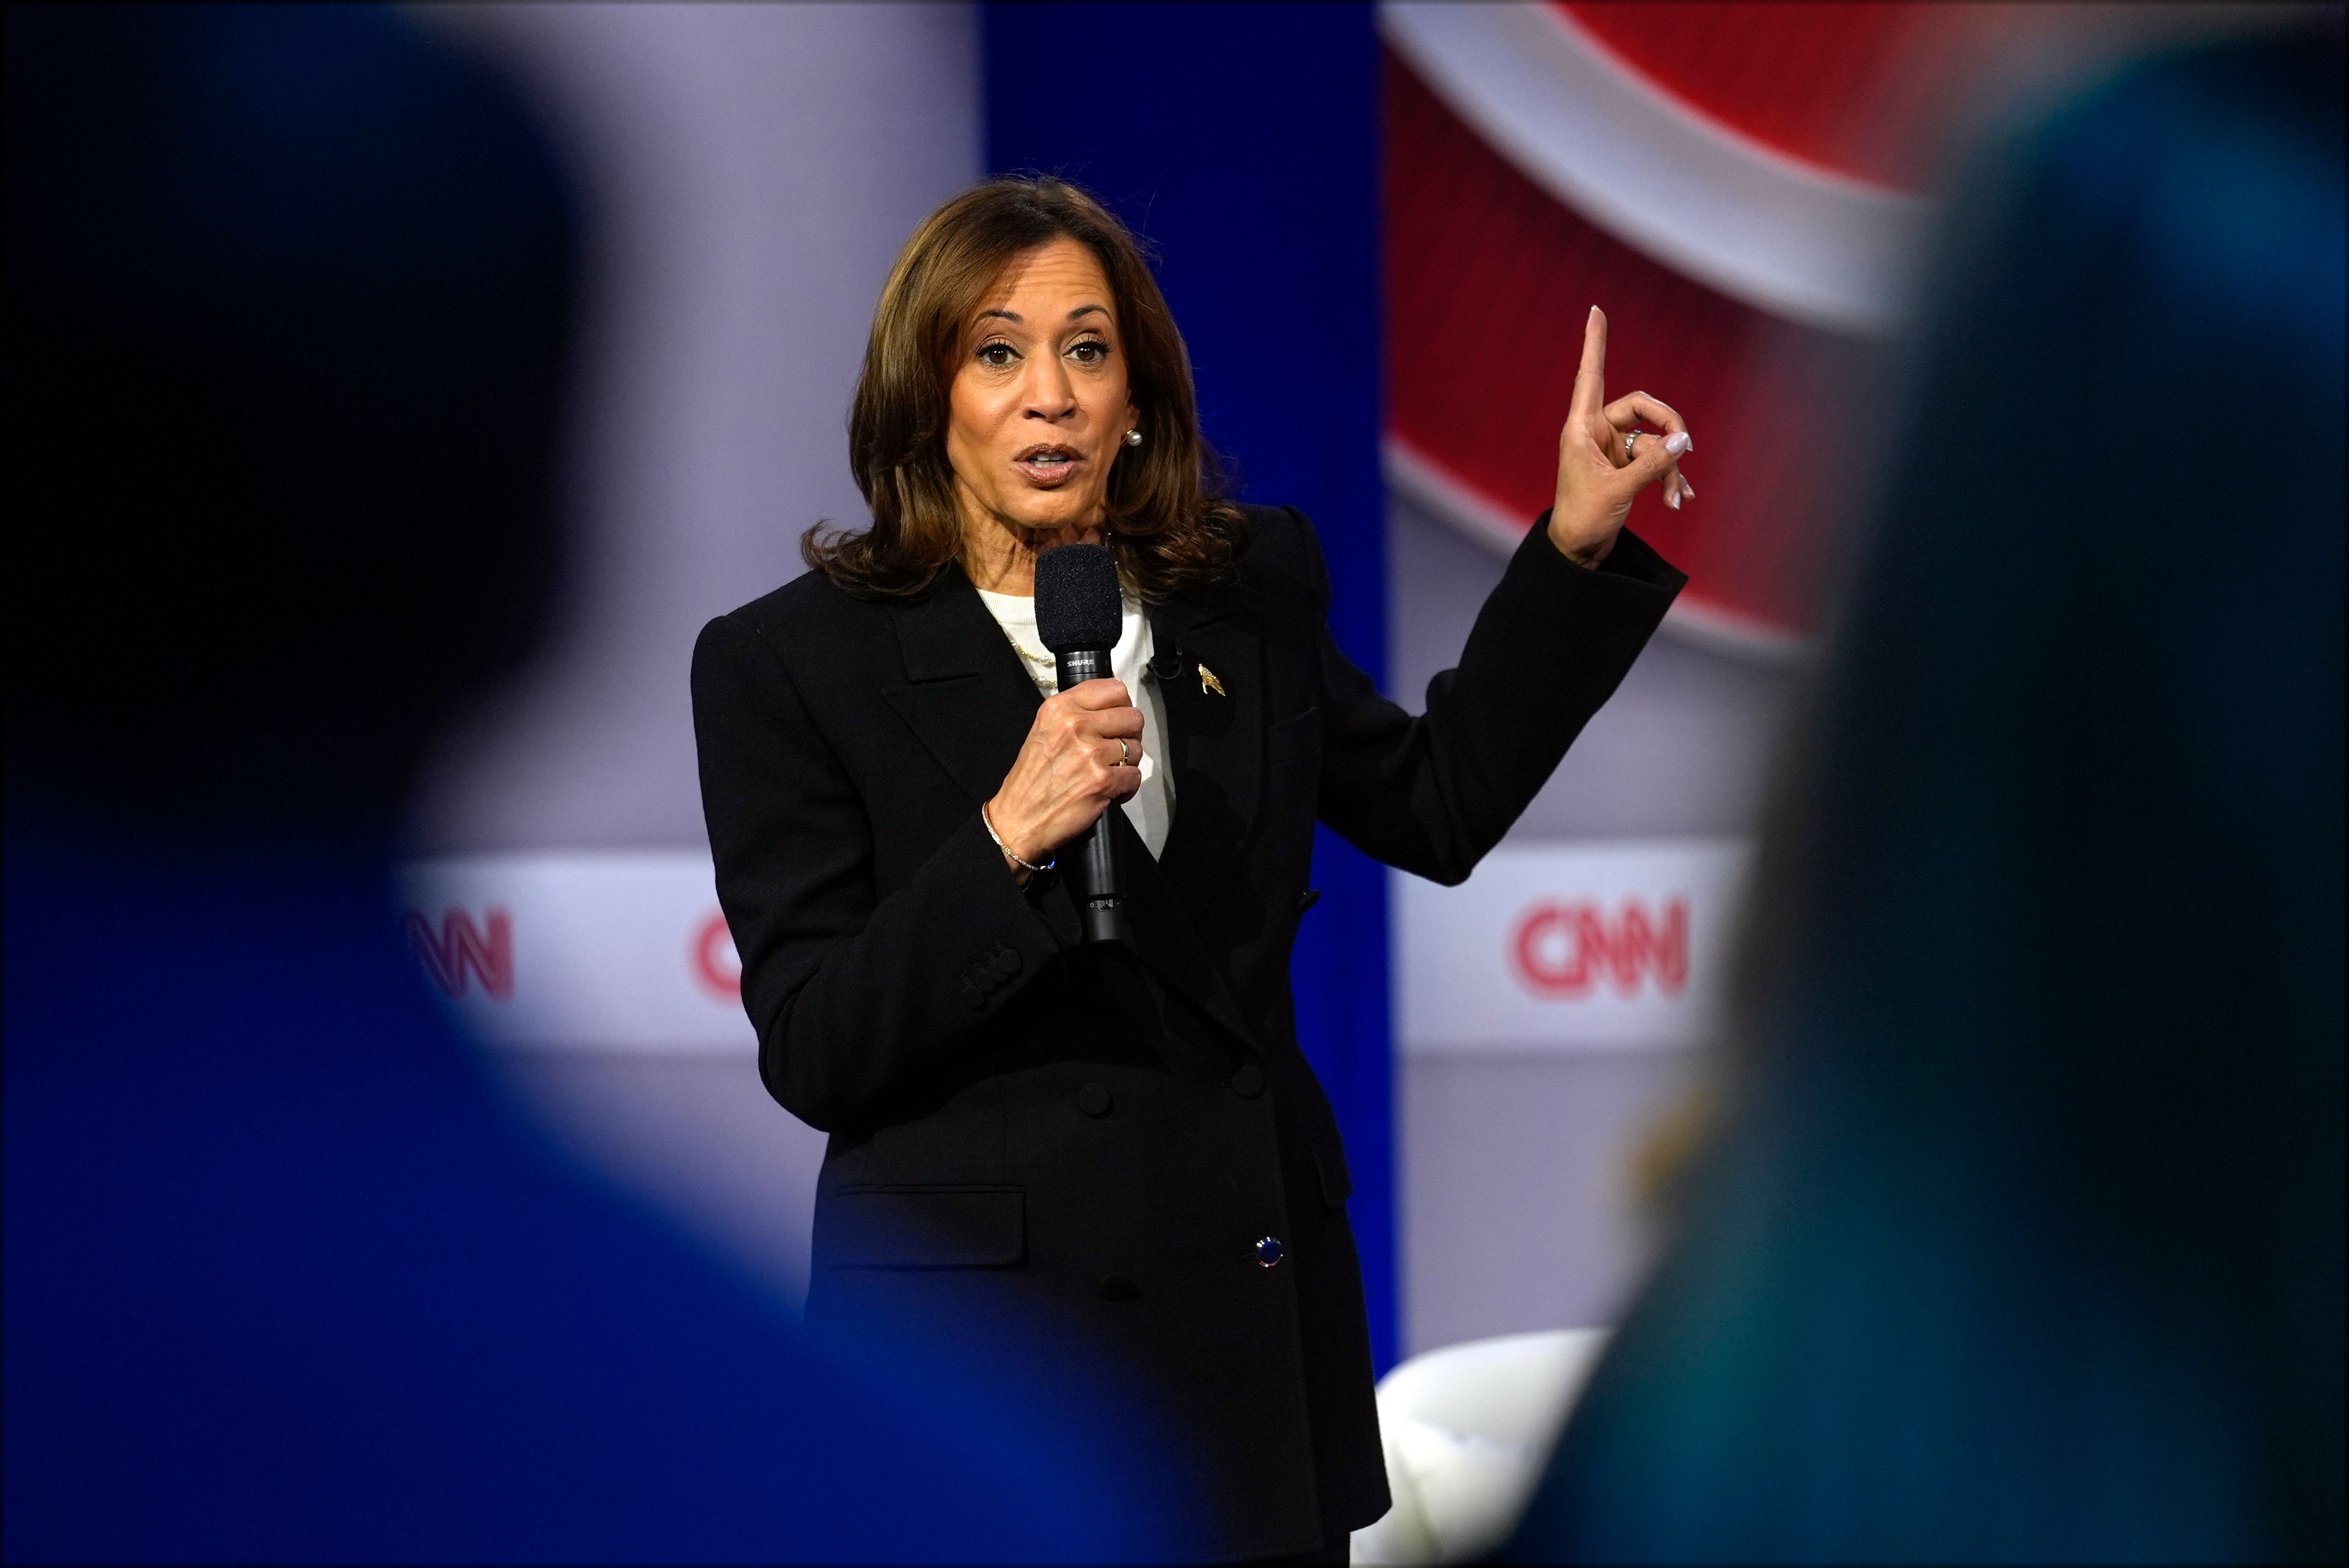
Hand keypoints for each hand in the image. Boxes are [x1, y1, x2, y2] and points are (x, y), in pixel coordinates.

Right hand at [984, 678, 1142, 880]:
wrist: (1018, 818)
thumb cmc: (1031, 778)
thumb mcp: (1044, 730)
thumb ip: (1074, 714)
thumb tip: (1111, 709)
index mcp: (1060, 708)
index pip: (1114, 689)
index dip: (1122, 706)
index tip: (1118, 719)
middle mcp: (1075, 725)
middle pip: (1132, 717)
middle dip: (1130, 734)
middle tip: (1118, 748)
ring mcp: (1090, 753)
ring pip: (1136, 748)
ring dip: (1128, 762)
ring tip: (1110, 771)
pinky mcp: (1102, 781)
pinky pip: (1135, 776)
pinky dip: (1127, 787)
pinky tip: (1110, 791)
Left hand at [1548, 306, 1694, 566]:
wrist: (1577, 551)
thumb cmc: (1583, 519)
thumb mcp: (1619, 490)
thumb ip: (1653, 464)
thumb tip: (1683, 440)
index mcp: (1582, 427)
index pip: (1590, 374)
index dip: (1595, 342)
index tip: (1596, 310)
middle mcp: (1597, 431)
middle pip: (1643, 408)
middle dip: (1668, 429)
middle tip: (1686, 451)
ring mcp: (1613, 449)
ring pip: (1655, 440)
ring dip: (1670, 466)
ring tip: (1675, 497)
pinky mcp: (1625, 467)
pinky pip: (1656, 460)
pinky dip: (1668, 477)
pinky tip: (1679, 499)